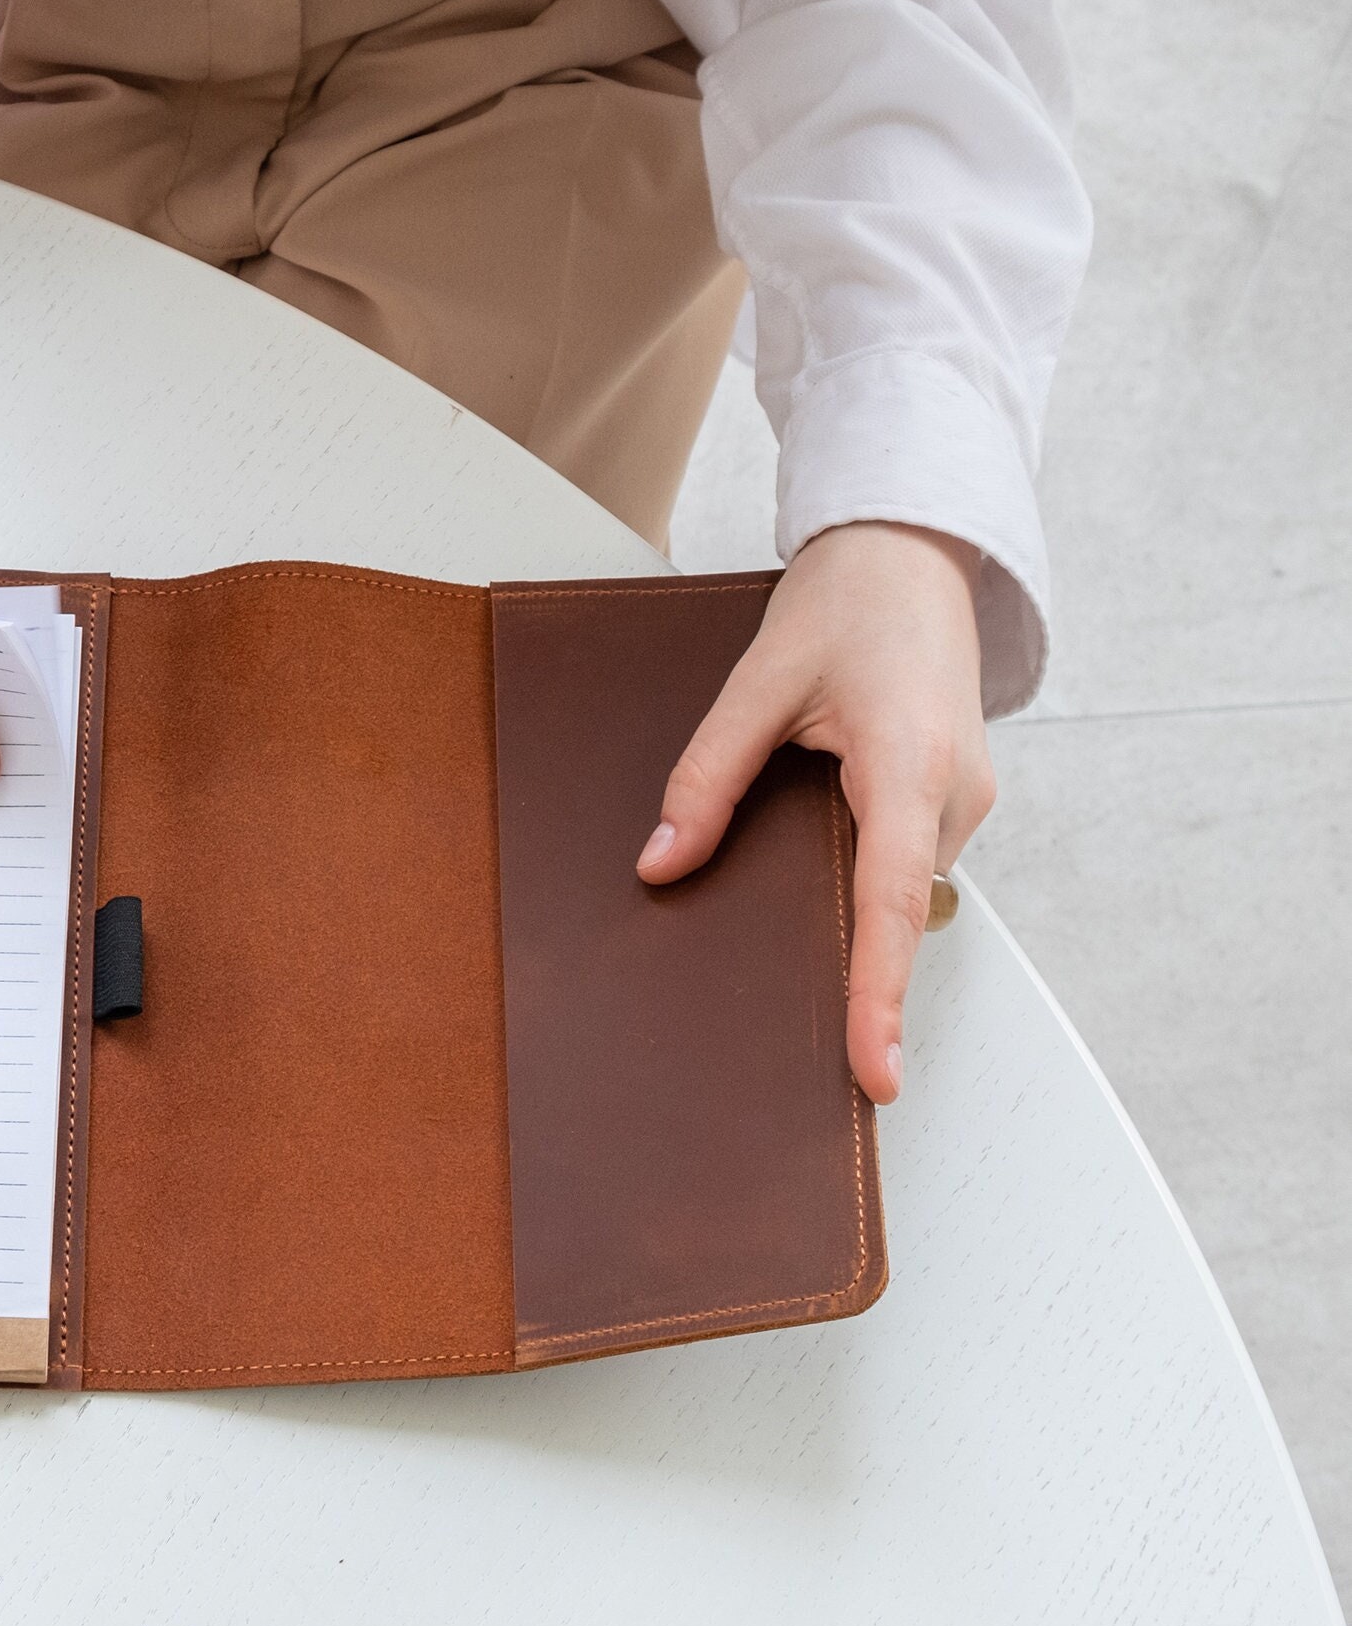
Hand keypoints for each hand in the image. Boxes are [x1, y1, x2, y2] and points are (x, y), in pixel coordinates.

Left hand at [635, 521, 993, 1104]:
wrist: (910, 554)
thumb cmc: (844, 605)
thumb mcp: (756, 682)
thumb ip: (706, 777)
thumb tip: (659, 866)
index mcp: (909, 761)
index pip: (888, 900)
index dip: (877, 994)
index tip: (873, 1071)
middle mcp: (955, 792)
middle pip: (892, 910)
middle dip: (850, 978)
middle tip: (796, 1051)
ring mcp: (964, 799)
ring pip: (898, 891)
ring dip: (846, 920)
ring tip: (778, 957)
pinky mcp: (954, 799)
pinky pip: (902, 864)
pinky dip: (858, 885)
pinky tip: (803, 883)